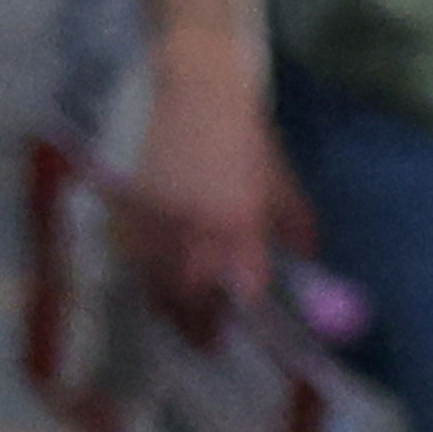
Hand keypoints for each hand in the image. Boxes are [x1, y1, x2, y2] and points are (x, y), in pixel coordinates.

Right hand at [113, 29, 309, 339]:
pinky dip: (143, 272)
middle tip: (205, 342)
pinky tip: (153, 280)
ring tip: (177, 321)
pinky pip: (132, 251)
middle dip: (195, 323)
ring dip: (166, 305)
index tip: (235, 333)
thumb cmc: (246, 134)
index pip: (236, 287)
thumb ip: (293, 225)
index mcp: (237, 221)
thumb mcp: (281, 181)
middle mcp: (193, 225)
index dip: (234, 315)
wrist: (194, 89)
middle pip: (187, 293)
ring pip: (153, 277)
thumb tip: (305, 260)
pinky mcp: (127, 203)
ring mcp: (155, 215)